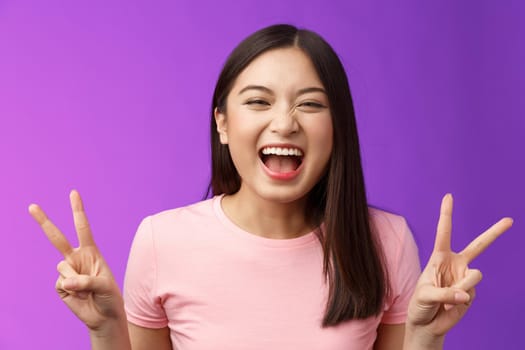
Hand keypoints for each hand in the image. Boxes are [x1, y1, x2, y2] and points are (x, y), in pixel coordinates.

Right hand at [29, 190, 124, 330]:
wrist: (103, 316)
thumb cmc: (109, 296)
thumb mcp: (105, 285)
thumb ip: (87, 280)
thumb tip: (66, 280)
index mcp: (91, 252)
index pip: (82, 227)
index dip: (77, 210)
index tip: (73, 192)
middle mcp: (77, 258)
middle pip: (57, 238)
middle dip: (44, 221)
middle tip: (31, 206)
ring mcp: (67, 271)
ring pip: (63, 266)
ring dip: (77, 279)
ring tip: (88, 289)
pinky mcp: (60, 285)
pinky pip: (62, 282)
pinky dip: (72, 290)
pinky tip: (80, 295)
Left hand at [406, 194, 512, 339]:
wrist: (427, 323)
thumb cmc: (420, 304)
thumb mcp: (424, 296)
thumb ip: (445, 293)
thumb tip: (466, 295)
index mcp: (440, 257)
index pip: (444, 232)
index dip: (446, 214)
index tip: (449, 196)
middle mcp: (456, 264)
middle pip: (479, 245)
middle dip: (495, 232)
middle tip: (510, 220)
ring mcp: (466, 277)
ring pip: (474, 276)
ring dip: (460, 288)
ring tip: (445, 300)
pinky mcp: (472, 292)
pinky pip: (471, 293)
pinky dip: (459, 302)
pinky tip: (449, 306)